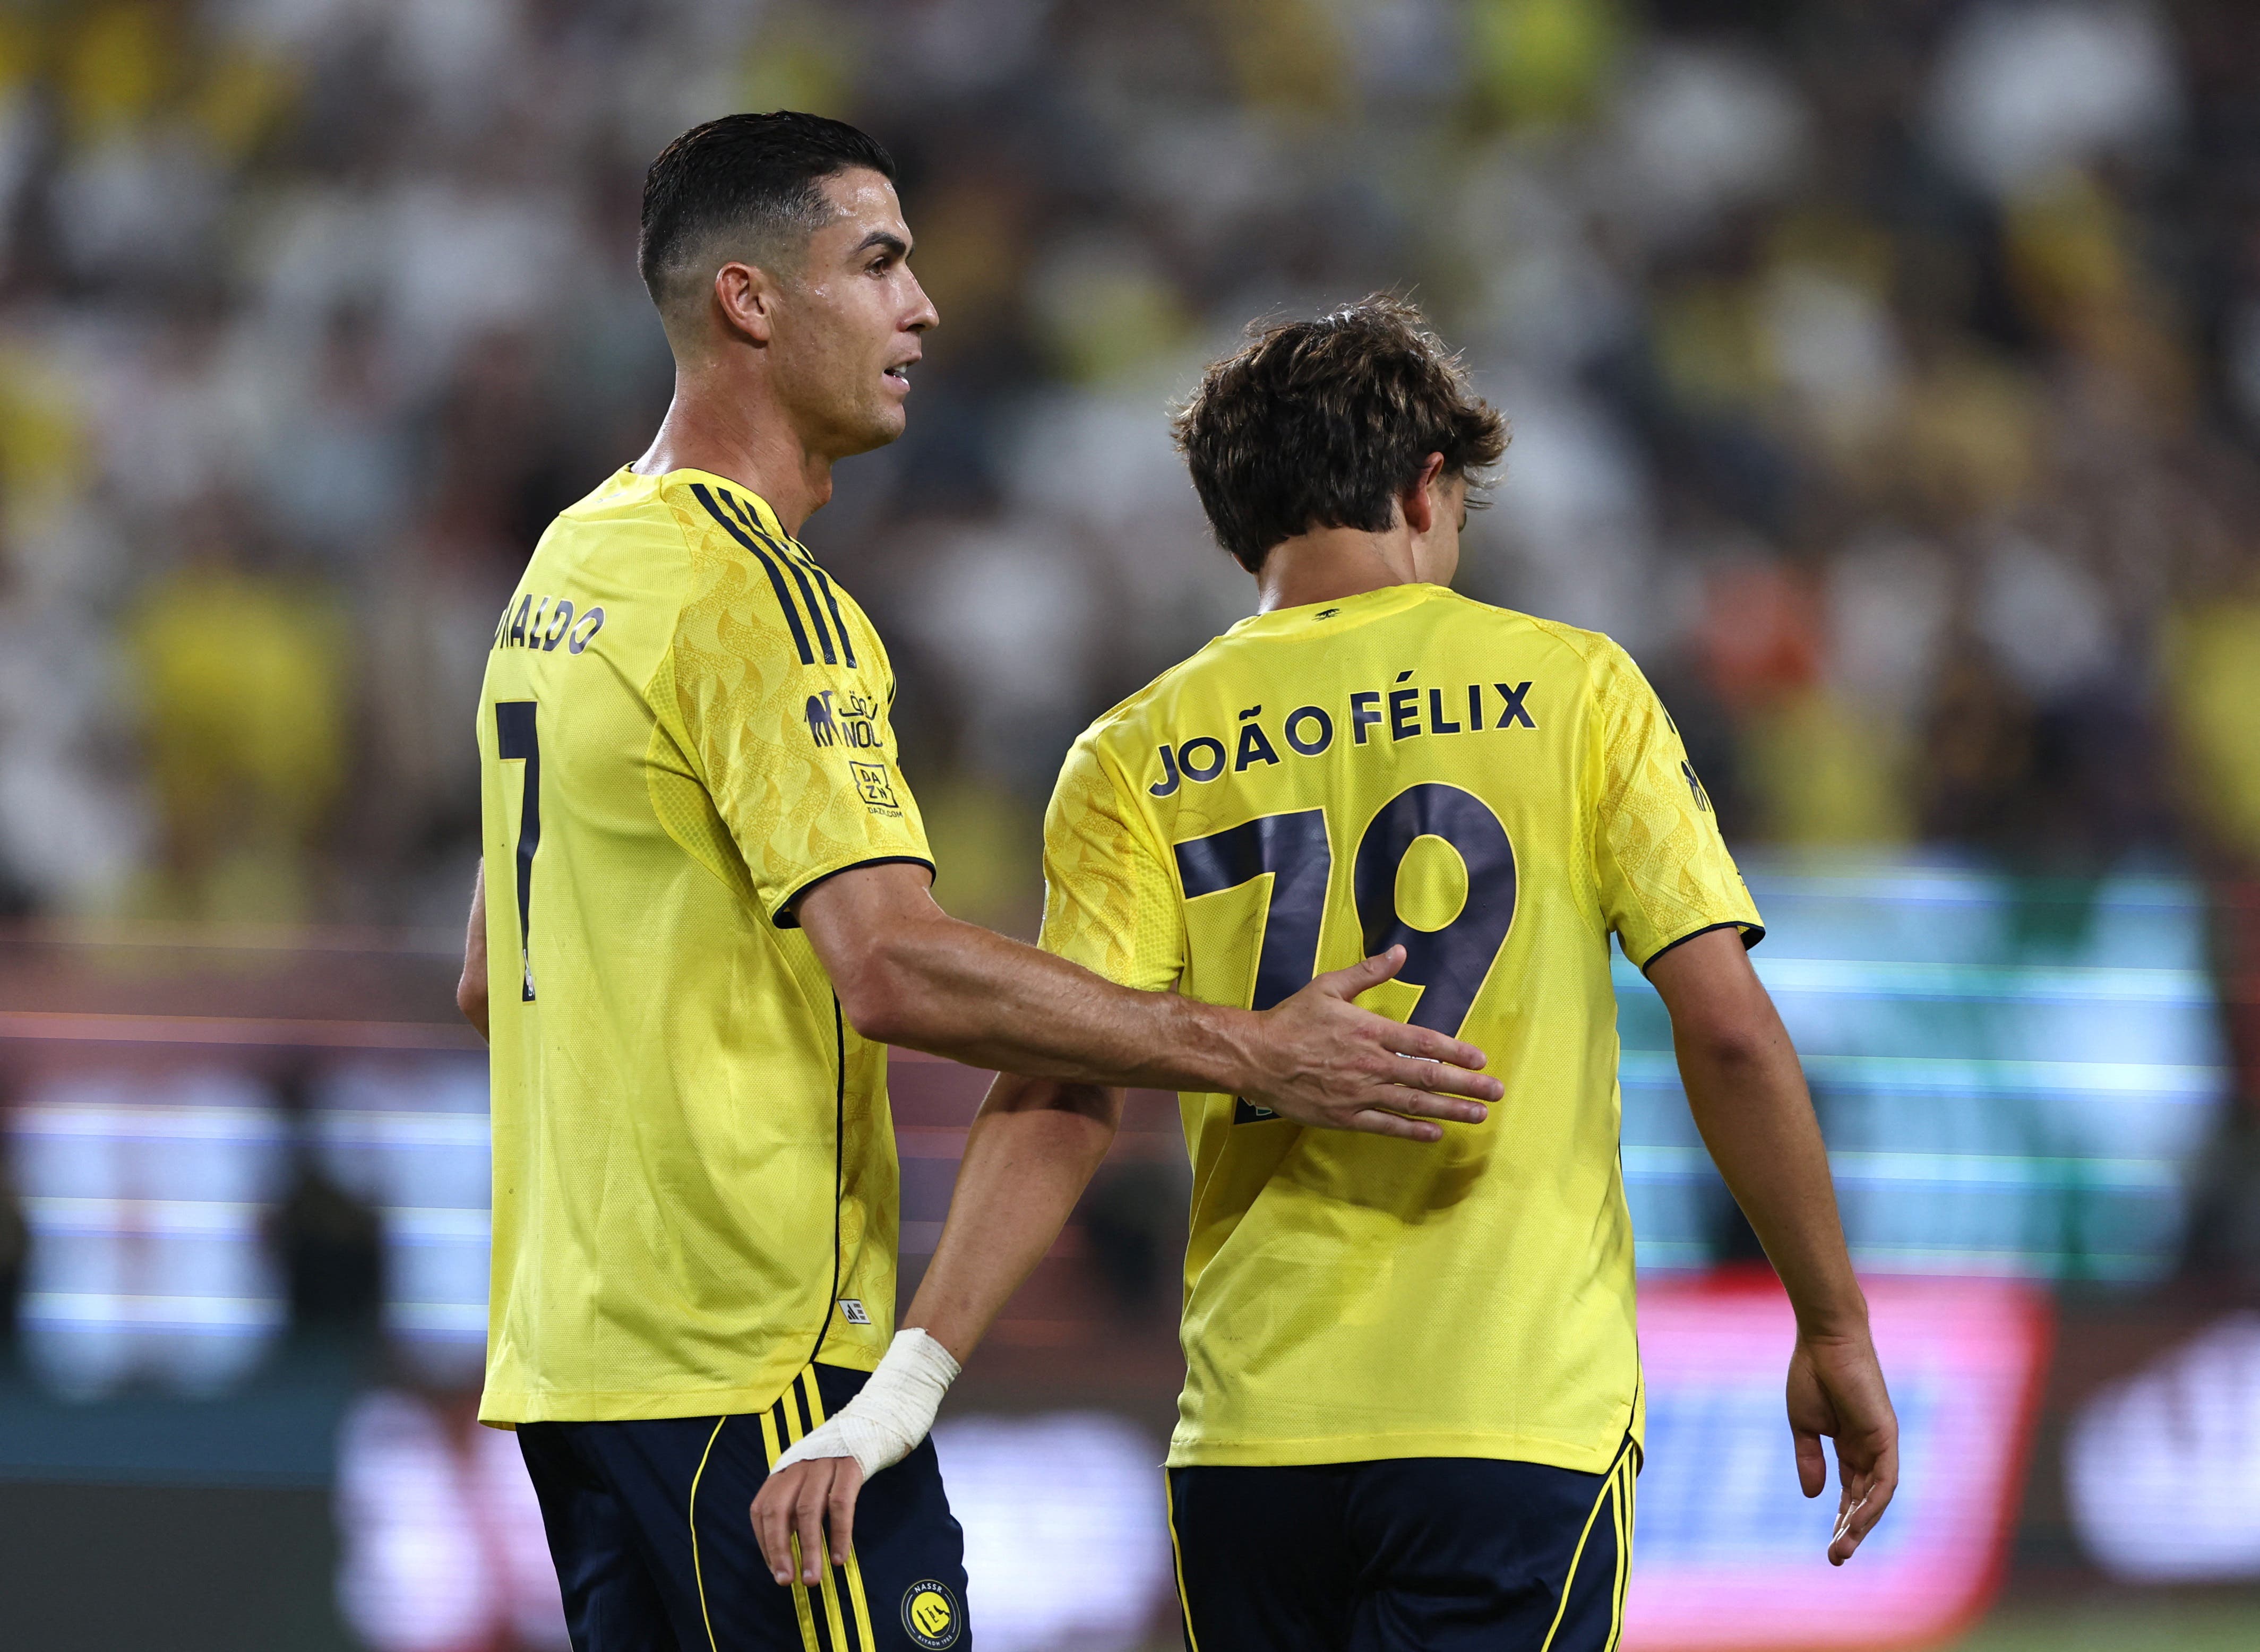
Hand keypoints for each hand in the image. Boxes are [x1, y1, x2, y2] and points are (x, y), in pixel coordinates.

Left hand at [751, 1455, 864, 1585]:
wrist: (870, 1426)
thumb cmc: (834, 1464)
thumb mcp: (806, 1479)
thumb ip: (793, 1507)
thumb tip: (785, 1552)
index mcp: (783, 1471)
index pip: (761, 1510)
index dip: (765, 1542)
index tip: (776, 1570)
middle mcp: (799, 1466)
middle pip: (778, 1510)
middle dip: (779, 1549)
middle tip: (786, 1581)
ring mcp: (824, 1464)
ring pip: (808, 1510)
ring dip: (808, 1549)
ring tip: (812, 1578)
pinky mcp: (850, 1466)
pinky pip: (842, 1504)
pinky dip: (838, 1533)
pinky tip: (838, 1558)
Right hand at [1242, 947, 1503, 1140]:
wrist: (1256, 1056)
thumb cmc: (1291, 1020)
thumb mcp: (1328, 987)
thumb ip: (1368, 972)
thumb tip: (1400, 952)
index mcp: (1369, 1031)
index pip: (1424, 1042)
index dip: (1456, 1052)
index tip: (1480, 1060)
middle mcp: (1370, 1064)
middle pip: (1427, 1077)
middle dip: (1465, 1086)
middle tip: (1495, 1092)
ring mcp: (1358, 1094)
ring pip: (1413, 1105)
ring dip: (1450, 1111)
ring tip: (1477, 1116)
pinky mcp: (1344, 1117)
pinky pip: (1385, 1126)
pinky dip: (1412, 1131)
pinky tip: (1435, 1134)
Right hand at [1787, 1325, 1898, 1564]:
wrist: (1824, 1340)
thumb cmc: (1811, 1374)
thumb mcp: (1804, 1426)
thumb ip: (1809, 1460)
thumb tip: (1815, 1497)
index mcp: (1849, 1445)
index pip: (1849, 1491)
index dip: (1841, 1518)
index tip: (1831, 1546)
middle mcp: (1869, 1449)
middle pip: (1865, 1500)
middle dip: (1851, 1530)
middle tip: (1836, 1558)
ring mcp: (1880, 1444)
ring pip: (1877, 1496)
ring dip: (1861, 1525)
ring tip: (1842, 1549)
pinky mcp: (1886, 1436)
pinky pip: (1885, 1480)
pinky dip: (1872, 1503)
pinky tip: (1855, 1521)